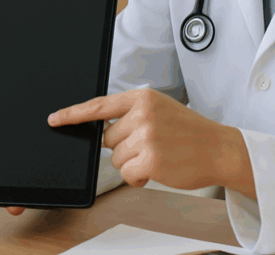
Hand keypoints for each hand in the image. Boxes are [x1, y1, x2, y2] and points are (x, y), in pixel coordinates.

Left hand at [47, 89, 255, 198]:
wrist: (219, 149)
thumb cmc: (190, 132)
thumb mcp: (159, 110)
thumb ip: (132, 114)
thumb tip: (102, 131)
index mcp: (142, 98)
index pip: (99, 105)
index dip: (73, 114)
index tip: (54, 119)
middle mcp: (142, 114)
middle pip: (107, 139)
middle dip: (124, 147)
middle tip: (151, 145)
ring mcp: (146, 136)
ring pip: (116, 158)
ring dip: (133, 163)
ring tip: (159, 155)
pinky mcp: (150, 159)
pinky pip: (127, 174)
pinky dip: (139, 177)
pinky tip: (158, 169)